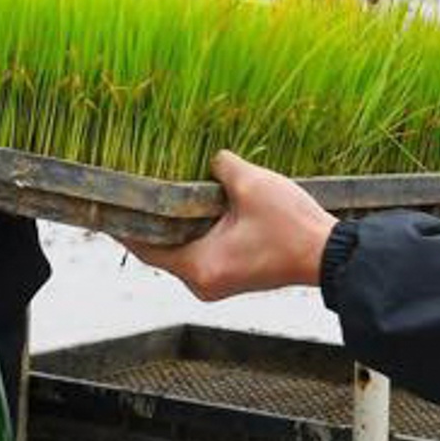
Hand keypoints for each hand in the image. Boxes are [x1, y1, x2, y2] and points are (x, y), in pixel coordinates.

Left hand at [125, 151, 336, 300]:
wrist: (330, 254)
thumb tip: (211, 158)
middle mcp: (203, 282)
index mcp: (199, 267)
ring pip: (183, 248)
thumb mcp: (252, 185)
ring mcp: (218, 281)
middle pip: (162, 248)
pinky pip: (202, 250)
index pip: (146, 247)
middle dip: (153, 218)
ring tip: (167, 188)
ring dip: (178, 222)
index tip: (109, 205)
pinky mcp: (233, 274)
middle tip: (139, 185)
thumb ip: (222, 167)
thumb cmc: (292, 227)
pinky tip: (198, 202)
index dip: (126, 225)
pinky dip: (196, 229)